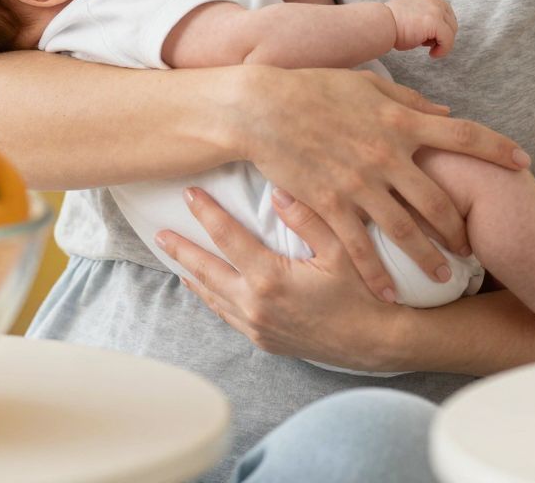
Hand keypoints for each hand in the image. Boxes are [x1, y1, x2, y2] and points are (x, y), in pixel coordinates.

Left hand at [158, 186, 406, 370]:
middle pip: (206, 271)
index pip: (227, 238)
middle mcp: (256, 305)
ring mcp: (257, 327)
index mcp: (270, 278)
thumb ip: (307, 219)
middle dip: (181, 249)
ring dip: (192, 276)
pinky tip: (206, 290)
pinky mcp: (264, 341)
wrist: (375, 343)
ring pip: (213, 298)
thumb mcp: (341, 249)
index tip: (188, 194)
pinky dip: (211, 299)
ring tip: (174, 259)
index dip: (206, 213)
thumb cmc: (364, 293)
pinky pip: (227, 316)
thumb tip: (277, 190)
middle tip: (159, 232)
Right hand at [227, 65, 528, 302]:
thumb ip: (409, 105)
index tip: (522, 162)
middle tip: (477, 247)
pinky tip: (390, 294)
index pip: (463, 134)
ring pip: (406, 231)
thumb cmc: (313, 90)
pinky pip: (360, 247)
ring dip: (429, 259)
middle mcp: (388, 155)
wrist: (260, 109)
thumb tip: (445, 116)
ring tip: (446, 279)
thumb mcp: (367, 87)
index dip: (497, 149)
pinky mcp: (331, 204)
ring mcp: (359, 183)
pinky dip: (377, 273)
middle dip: (463, 227)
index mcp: (401, 122)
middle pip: (440, 199)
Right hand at [385, 0, 456, 57]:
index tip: (431, 39)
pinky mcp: (435, 22)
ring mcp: (436, 10)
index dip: (442, 29)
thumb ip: (425, 18)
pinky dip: (443, 50)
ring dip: (442, 43)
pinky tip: (432, 54)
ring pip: (451, 32)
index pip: (447, 14)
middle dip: (443, 36)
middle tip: (428, 44)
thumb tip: (435, 33)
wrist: (380, 24)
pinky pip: (448, 40)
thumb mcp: (413, 16)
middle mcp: (435, 0)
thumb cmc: (390, 24)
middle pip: (451, 23)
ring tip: (427, 48)